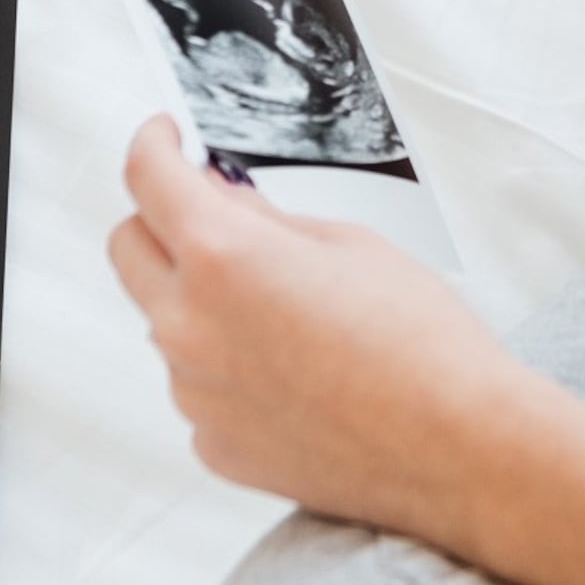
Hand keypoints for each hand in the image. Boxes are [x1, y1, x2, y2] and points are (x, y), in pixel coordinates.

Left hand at [109, 118, 532, 551]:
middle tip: (214, 212)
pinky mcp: (214, 445)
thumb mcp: (350, 243)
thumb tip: (224, 202)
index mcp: (222, 257)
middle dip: (159, 218)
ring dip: (198, 297)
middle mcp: (189, 327)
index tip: (164, 138)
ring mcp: (195, 394)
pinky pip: (196, 385)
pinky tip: (294, 369)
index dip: (153, 143)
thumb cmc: (420, 341)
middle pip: (127, 247)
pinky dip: (225, 365)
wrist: (457, 446)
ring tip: (285, 308)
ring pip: (164, 320)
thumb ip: (269, 219)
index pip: (147, 178)